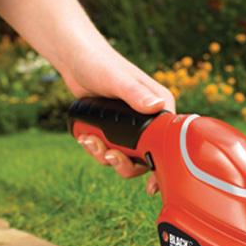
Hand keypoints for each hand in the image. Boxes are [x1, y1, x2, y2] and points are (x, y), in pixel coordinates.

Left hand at [66, 44, 173, 195]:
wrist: (76, 59)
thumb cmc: (100, 62)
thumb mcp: (117, 79)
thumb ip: (136, 94)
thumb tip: (157, 106)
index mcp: (160, 108)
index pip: (169, 144)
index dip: (161, 167)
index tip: (151, 186)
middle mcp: (150, 120)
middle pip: (145, 158)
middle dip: (124, 163)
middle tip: (108, 156)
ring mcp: (131, 127)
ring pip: (125, 158)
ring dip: (105, 156)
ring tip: (90, 141)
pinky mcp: (115, 130)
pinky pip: (110, 150)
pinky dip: (97, 150)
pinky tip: (85, 138)